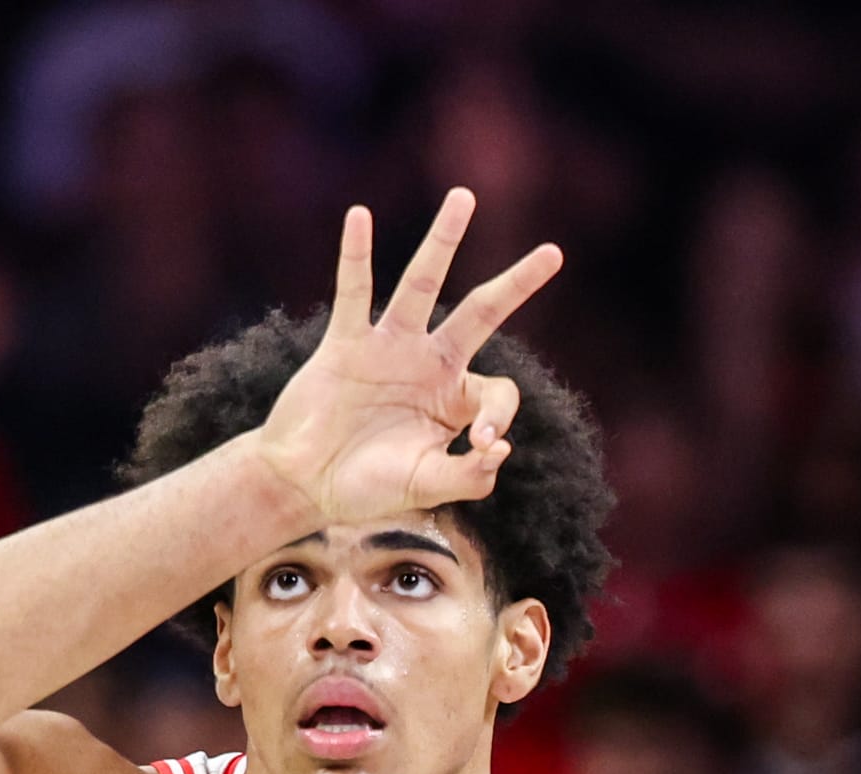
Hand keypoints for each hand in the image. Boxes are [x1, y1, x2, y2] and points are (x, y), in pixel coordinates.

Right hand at [253, 189, 562, 525]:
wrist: (306, 485)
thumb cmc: (368, 488)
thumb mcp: (426, 487)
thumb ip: (467, 476)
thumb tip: (499, 449)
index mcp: (455, 400)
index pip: (499, 391)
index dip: (500, 417)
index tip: (482, 446)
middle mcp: (429, 364)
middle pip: (480, 313)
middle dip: (516, 285)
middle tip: (553, 253)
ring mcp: (389, 348)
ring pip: (422, 284)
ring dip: (443, 242)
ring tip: (463, 199)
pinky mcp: (346, 344)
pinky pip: (353, 292)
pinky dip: (356, 256)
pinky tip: (359, 216)